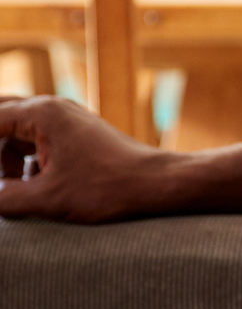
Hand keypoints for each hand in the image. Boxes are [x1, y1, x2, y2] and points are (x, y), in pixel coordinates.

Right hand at [0, 95, 172, 222]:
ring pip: (16, 133)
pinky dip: (25, 162)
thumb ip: (4, 199)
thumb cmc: (107, 190)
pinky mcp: (78, 135)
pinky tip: (31, 188)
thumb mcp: (46, 200)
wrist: (158, 185)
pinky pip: (37, 142)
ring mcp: (67, 120)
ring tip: (11, 188)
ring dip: (5, 159)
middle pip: (0, 117)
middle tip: (1, 182)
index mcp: (41, 114)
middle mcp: (52, 108)